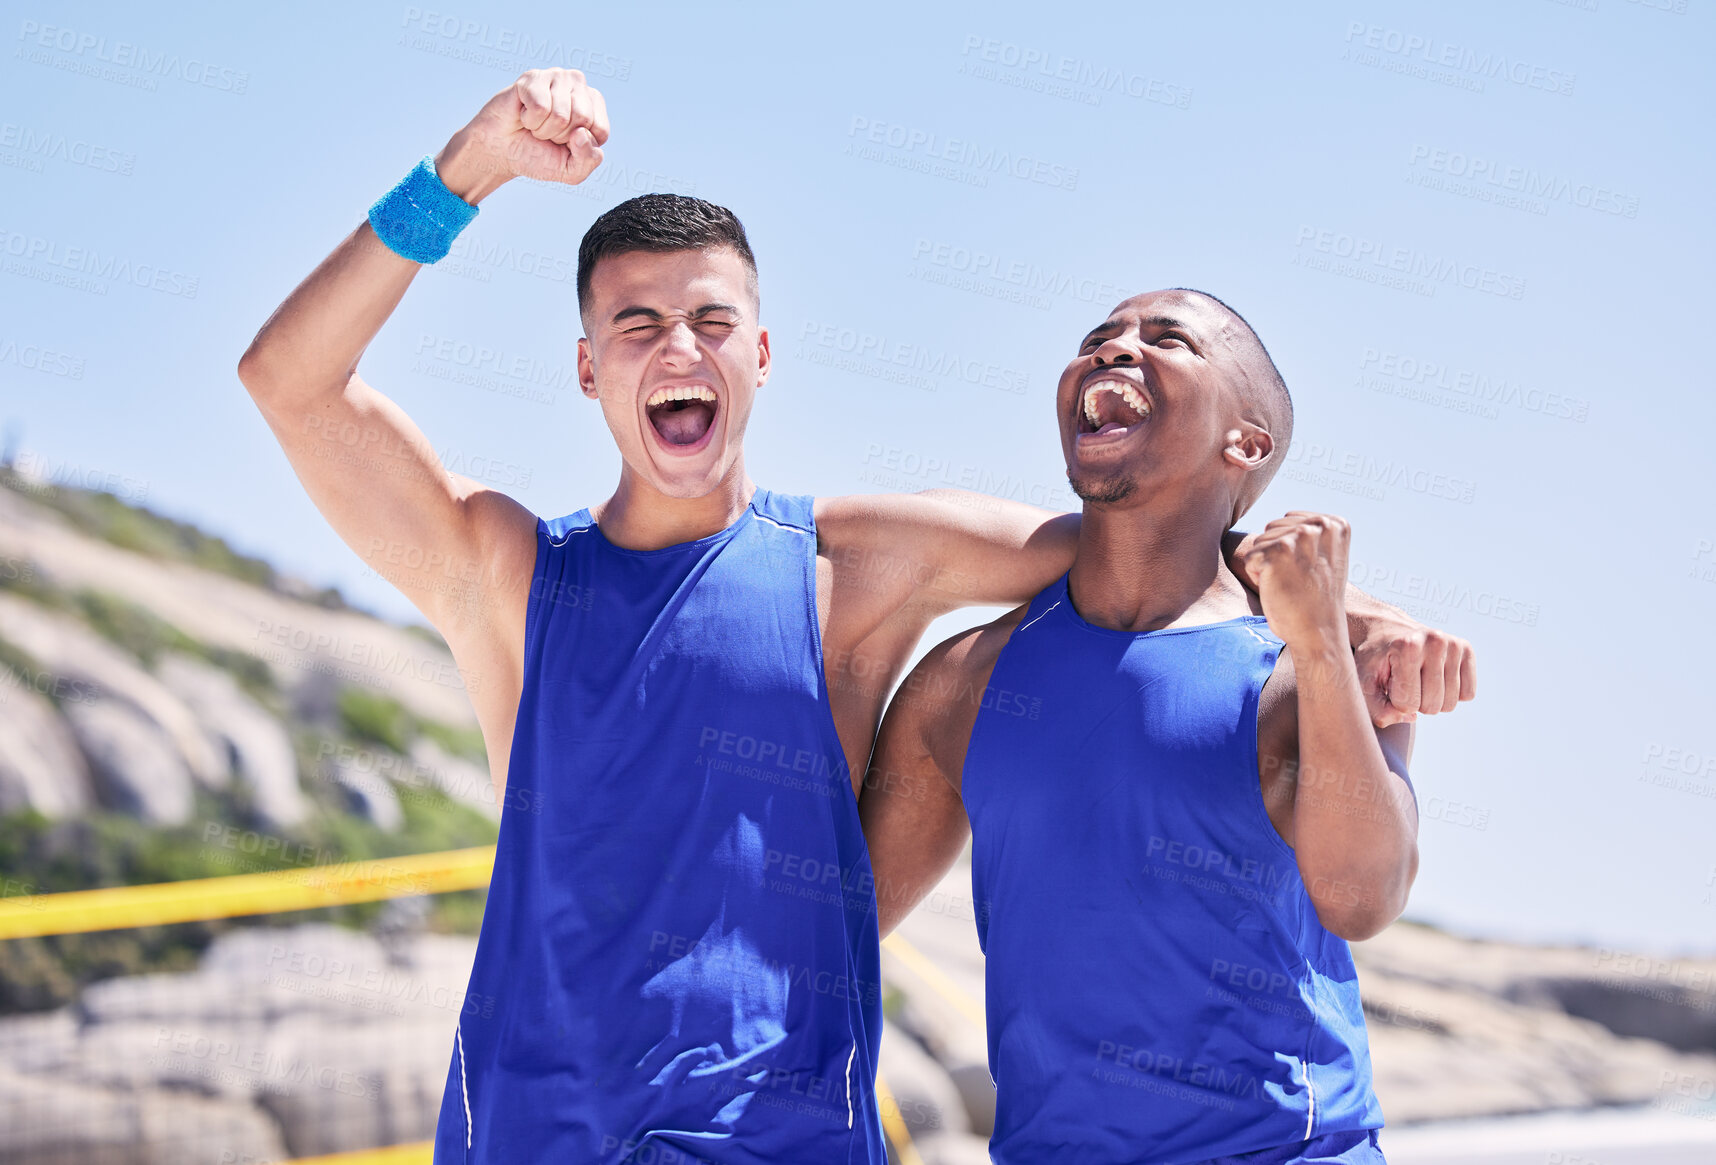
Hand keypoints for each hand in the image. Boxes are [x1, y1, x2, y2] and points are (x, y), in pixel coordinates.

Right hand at [435, 68, 609, 200]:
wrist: (500, 152)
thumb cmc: (537, 156)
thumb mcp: (571, 170)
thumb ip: (589, 160)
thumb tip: (582, 133)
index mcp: (594, 105)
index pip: (601, 130)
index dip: (579, 146)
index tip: (564, 143)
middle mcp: (578, 84)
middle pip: (583, 119)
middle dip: (561, 136)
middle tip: (546, 132)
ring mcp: (556, 76)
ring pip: (561, 115)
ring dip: (543, 129)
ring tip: (534, 124)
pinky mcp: (533, 77)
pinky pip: (541, 108)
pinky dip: (530, 120)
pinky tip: (523, 114)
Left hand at [1241, 512, 1350, 651]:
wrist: (1319, 632)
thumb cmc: (1317, 598)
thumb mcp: (1325, 556)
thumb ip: (1312, 534)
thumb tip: (1283, 520)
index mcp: (1335, 523)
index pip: (1290, 520)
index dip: (1292, 549)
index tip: (1310, 570)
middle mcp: (1319, 525)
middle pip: (1273, 528)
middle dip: (1277, 554)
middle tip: (1298, 579)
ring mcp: (1297, 538)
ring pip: (1260, 542)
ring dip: (1267, 565)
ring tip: (1290, 584)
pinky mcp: (1275, 553)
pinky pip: (1250, 558)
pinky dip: (1257, 577)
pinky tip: (1278, 589)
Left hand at [1351, 605, 1476, 725]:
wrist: (1387, 630)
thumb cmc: (1375, 659)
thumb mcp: (1364, 682)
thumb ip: (1377, 708)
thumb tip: (1410, 717)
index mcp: (1408, 647)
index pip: (1408, 703)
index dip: (1395, 702)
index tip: (1390, 683)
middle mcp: (1435, 642)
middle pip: (1432, 706)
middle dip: (1414, 703)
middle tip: (1404, 682)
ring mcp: (1454, 644)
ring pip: (1450, 703)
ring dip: (1431, 699)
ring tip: (1418, 679)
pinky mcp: (1466, 650)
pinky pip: (1468, 694)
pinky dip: (1450, 694)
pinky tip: (1435, 678)